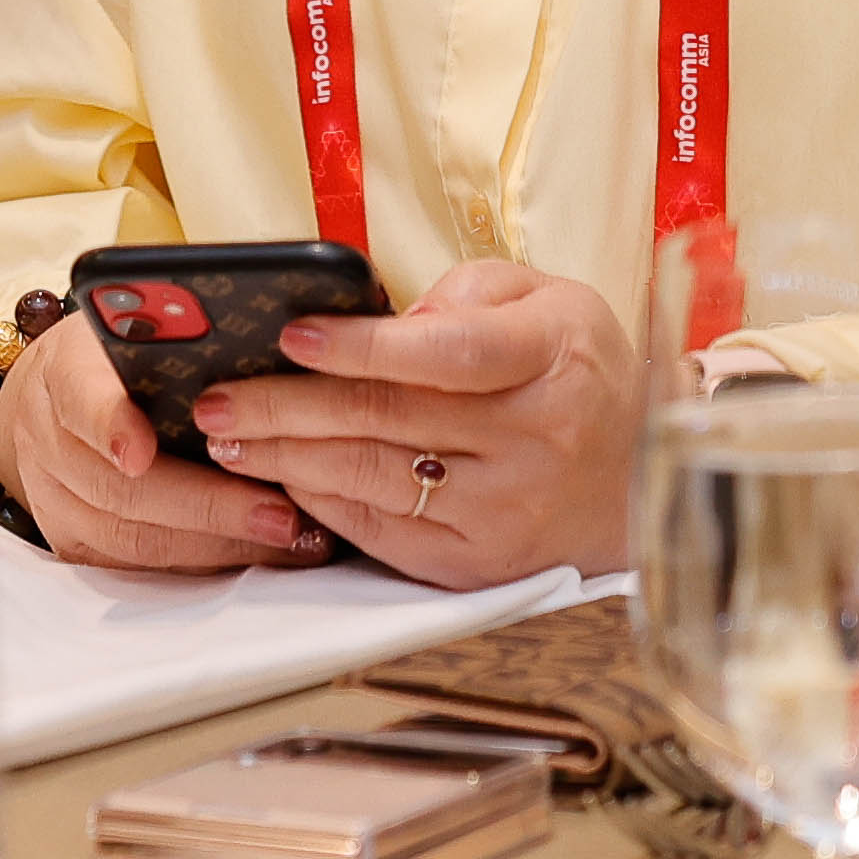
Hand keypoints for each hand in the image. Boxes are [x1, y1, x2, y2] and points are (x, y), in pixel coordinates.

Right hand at [0, 318, 334, 573]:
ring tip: (287, 538)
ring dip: (216, 544)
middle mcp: (46, 439)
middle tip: (278, 513)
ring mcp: (54, 499)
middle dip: (207, 505)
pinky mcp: (73, 542)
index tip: (140, 453)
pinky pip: (139, 565)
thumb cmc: (117, 352)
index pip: (80, 398)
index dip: (109, 427)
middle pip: (119, 488)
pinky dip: (203, 562)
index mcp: (63, 369)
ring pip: (134, 538)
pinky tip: (259, 552)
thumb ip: (181, 332)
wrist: (55, 396)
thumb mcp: (139, 323)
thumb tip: (268, 339)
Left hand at [189, 260, 637, 587]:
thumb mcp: (548, 299)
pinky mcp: (476, 564)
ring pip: (373, 480)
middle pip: (390, 421)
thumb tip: (386, 321)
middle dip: (288, 407)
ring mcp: (504, 511)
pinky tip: (280, 477)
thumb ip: (469, 294)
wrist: (639, 478)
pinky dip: (322, 503)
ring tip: (227, 435)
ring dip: (286, 457)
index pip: (447, 355)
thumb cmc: (576, 372)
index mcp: (553, 358)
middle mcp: (532, 440)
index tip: (294, 335)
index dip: (364, 347)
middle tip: (219, 395)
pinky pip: (382, 533)